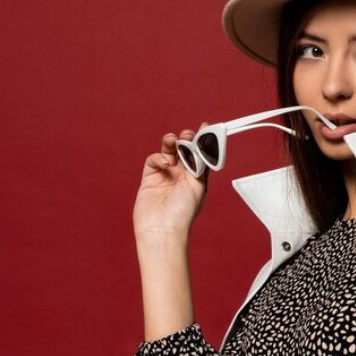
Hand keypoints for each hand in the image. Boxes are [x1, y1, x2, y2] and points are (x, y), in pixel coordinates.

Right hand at [133, 124, 211, 242]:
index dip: (203, 140)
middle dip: (186, 139)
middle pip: (184, 150)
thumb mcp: (198, 186)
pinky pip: (154, 160)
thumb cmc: (183, 212)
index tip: (206, 126)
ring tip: (172, 139)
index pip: (200, 154)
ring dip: (171, 143)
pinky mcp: (150, 178)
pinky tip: (164, 163)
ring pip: (168, 152)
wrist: (162, 228)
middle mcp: (181, 175)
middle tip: (187, 134)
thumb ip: (200, 164)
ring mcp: (165, 176)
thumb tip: (205, 144)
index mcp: (196, 178)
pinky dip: (159, 157)